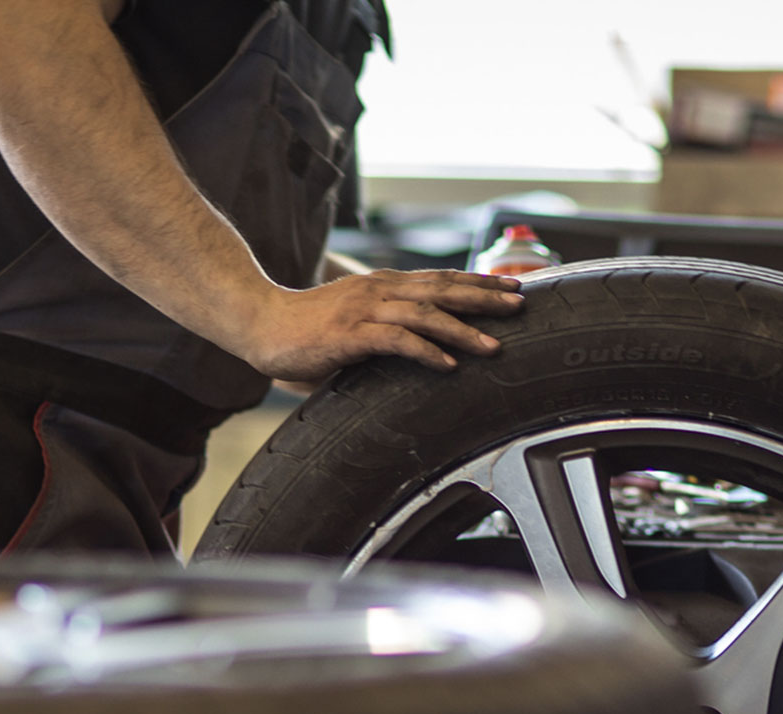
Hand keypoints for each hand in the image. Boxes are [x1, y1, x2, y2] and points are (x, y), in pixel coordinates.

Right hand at [237, 269, 525, 382]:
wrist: (261, 324)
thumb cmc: (307, 327)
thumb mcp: (356, 317)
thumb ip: (387, 323)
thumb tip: (420, 341)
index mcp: (384, 284)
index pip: (441, 279)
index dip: (479, 282)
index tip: (513, 288)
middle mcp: (380, 290)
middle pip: (443, 290)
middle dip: (485, 298)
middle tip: (520, 306)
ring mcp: (366, 310)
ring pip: (426, 315)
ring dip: (463, 330)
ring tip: (493, 346)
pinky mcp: (351, 334)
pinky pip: (396, 341)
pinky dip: (425, 352)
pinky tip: (447, 365)